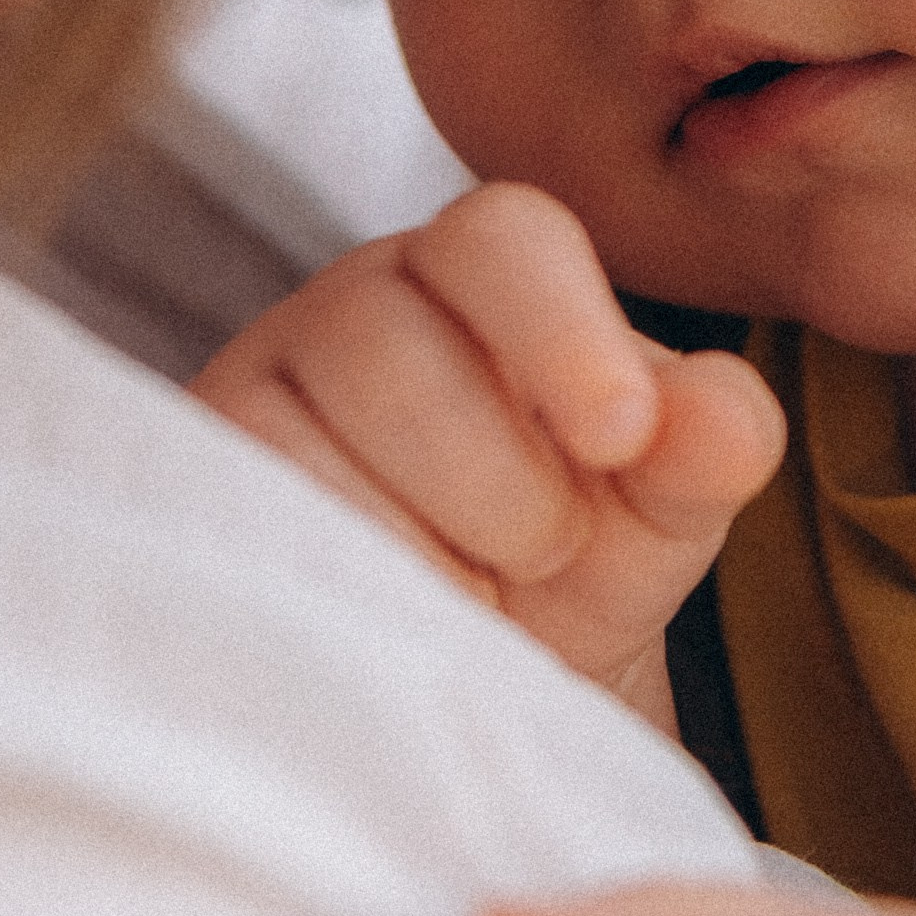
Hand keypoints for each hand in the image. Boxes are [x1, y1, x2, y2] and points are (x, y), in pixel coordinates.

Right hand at [192, 185, 783, 728]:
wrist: (478, 680)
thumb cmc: (577, 563)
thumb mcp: (664, 509)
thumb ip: (712, 447)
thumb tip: (722, 420)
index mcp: (481, 274)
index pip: (500, 235)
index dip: (559, 326)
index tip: (622, 434)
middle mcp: (352, 307)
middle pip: (388, 339)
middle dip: (498, 479)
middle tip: (546, 554)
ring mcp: (253, 392)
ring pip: (304, 436)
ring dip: (423, 544)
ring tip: (475, 599)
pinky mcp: (193, 485)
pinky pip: (246, 520)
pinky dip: (347, 583)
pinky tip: (397, 616)